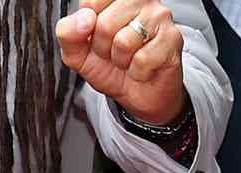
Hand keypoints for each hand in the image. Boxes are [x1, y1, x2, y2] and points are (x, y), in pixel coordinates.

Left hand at [56, 1, 187, 126]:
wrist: (139, 96)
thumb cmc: (111, 68)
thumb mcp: (78, 53)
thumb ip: (67, 32)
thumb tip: (85, 19)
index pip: (90, 4)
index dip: (88, 30)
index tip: (98, 38)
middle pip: (104, 24)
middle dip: (104, 48)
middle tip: (115, 53)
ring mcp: (159, 16)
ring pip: (124, 41)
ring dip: (122, 60)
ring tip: (129, 60)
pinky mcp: (173, 38)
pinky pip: (143, 59)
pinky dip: (138, 72)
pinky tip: (143, 69)